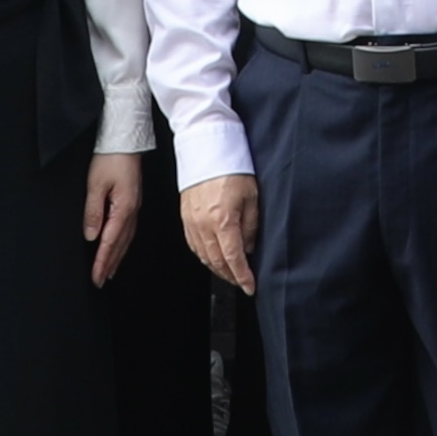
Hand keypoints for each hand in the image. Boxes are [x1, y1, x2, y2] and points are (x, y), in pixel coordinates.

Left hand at [82, 154, 143, 287]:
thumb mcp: (96, 183)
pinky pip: (128, 228)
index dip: (102, 262)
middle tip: (101, 280)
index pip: (109, 242)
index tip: (96, 277)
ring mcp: (134, 205)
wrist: (126, 138)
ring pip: (125, 238)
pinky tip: (119, 244)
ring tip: (110, 269)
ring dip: (117, 255)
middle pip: (120, 244)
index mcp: (123, 208)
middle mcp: (132, 210)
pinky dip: (122, 242)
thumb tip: (91, 235)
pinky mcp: (132, 199)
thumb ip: (93, 211)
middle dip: (110, 264)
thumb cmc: (111, 156)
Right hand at [181, 172, 262, 291]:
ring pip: (203, 256)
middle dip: (231, 276)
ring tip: (230, 272)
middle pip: (217, 262)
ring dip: (217, 268)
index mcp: (223, 220)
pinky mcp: (185, 217)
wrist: (206, 149)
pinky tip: (212, 257)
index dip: (243, 276)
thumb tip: (248, 248)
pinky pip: (193, 245)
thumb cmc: (231, 167)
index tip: (250, 287)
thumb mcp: (251, 197)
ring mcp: (191, 222)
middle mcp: (204, 224)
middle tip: (242, 281)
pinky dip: (204, 256)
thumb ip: (250, 226)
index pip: (233, 258)